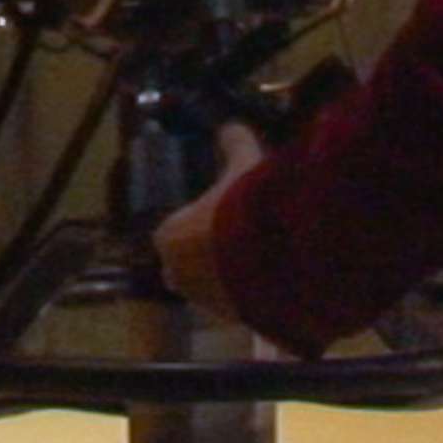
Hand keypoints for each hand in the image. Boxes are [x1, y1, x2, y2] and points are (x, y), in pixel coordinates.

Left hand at [146, 126, 264, 320]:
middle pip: (185, 267)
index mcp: (169, 237)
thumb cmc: (244, 208)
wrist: (273, 257)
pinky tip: (269, 279)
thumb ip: (234, 145)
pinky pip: (235, 306)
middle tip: (233, 243)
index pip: (172, 235)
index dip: (194, 228)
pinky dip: (247, 296)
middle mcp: (177, 273)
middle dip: (204, 259)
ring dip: (225, 279)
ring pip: (209, 290)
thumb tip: (231, 124)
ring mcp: (203, 300)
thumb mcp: (242, 168)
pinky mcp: (232, 318)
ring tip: (256, 260)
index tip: (215, 221)